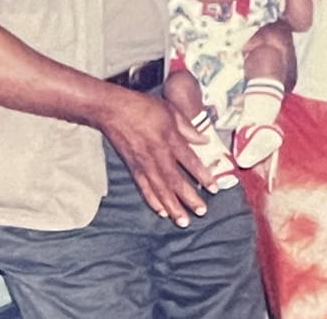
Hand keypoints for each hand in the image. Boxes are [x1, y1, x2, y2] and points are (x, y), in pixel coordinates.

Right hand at [93, 88, 217, 227]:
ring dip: (172, 206)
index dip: (202, 175)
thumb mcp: (171, 111)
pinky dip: (152, 201)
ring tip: (183, 220)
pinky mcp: (132, 168)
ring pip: (160, 189)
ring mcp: (143, 163)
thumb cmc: (143, 107)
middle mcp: (156, 155)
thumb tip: (204, 140)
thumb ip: (188, 128)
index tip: (214, 188)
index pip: (189, 161)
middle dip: (189, 198)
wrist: (112, 110)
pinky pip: (144, 187)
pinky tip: (161, 211)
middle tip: (201, 211)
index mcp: (169, 139)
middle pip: (175, 180)